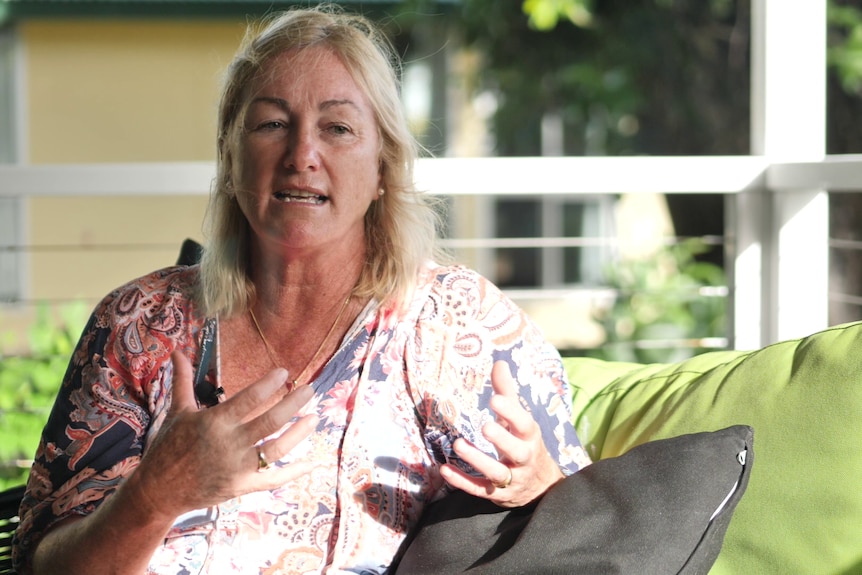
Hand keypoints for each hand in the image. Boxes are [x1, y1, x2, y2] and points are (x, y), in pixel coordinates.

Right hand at [126, 351, 318, 522]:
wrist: (157, 491)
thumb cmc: (167, 448)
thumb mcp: (177, 412)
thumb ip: (183, 381)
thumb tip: (176, 351)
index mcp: (214, 422)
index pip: (247, 399)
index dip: (268, 385)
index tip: (284, 372)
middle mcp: (229, 444)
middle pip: (270, 422)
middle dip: (293, 404)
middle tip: (311, 390)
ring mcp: (237, 467)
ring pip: (276, 449)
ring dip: (299, 434)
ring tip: (314, 417)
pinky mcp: (241, 486)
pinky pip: (272, 480)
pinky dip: (293, 473)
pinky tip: (311, 462)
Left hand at [439, 361, 563, 506]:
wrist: (542, 487)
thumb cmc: (524, 443)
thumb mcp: (519, 420)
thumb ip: (507, 393)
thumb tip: (499, 363)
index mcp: (530, 437)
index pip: (525, 424)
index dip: (512, 412)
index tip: (495, 399)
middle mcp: (524, 459)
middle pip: (517, 451)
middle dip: (502, 440)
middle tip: (484, 427)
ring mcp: (512, 479)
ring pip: (497, 473)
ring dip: (478, 460)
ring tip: (459, 444)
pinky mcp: (498, 495)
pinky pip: (480, 490)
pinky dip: (463, 482)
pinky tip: (445, 470)